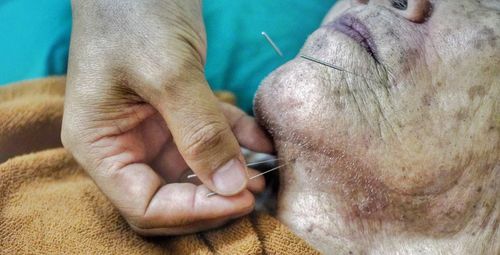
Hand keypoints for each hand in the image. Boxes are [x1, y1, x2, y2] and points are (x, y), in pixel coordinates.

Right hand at [62, 0, 272, 234]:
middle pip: (170, 196)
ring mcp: (152, 129)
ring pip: (195, 171)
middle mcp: (124, 144)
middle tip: (254, 192)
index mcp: (101, 144)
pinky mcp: (178, 111)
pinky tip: (263, 142)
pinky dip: (237, 141)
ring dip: (231, 174)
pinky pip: (210, 137)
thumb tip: (232, 186)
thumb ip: (200, 132)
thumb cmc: (134, 12)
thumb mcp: (168, 73)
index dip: (192, 211)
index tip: (238, 199)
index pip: (143, 205)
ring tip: (265, 172)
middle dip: (214, 198)